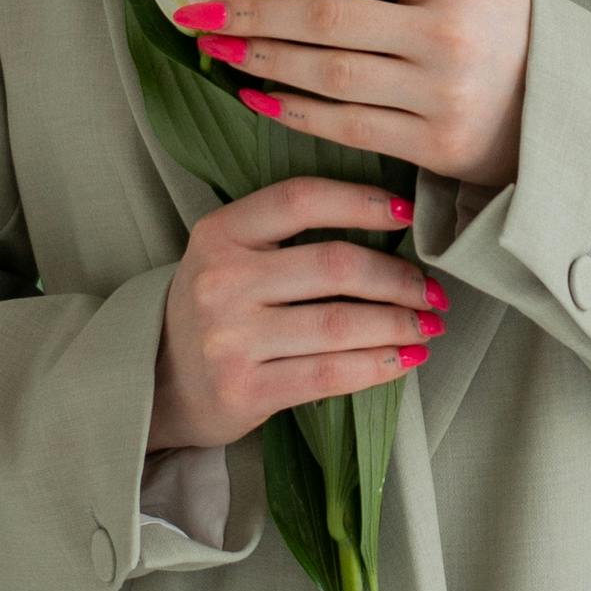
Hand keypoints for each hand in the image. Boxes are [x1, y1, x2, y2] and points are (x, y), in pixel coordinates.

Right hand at [149, 176, 447, 451]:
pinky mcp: (243, 390)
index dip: (363, 201)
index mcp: (219, 234)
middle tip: (433, 291)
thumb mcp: (228, 254)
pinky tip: (405, 359)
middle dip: (399, 279)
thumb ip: (286, 235)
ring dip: (399, 325)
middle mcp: (221, 281)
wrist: (157, 382)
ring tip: (429, 326)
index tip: (408, 214)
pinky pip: (329, 375)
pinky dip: (378, 366)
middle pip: (334, 265)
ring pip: (340, 324)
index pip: (301, 199)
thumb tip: (390, 224)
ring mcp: (229, 339)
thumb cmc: (215, 311)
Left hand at [174, 0, 532, 191]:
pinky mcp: (433, 145)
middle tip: (195, 9)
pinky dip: (295, 113)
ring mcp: (438, 94)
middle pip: (326, 18)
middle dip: (252, 11)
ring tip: (215, 45)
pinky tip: (255, 95)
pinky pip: (346, 127)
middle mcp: (445, 35)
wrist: (563, 120)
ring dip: (262, 58)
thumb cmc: (517, 34)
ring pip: (328, 75)